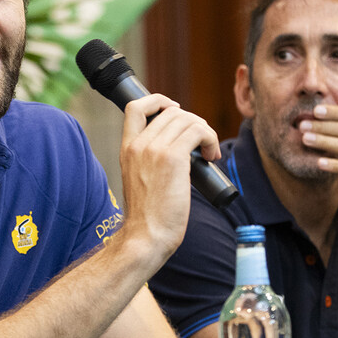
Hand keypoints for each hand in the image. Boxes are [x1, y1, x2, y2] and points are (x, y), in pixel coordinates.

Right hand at [116, 94, 220, 263]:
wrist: (146, 237)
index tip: (174, 111)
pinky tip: (210, 156)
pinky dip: (210, 139)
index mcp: (127, 149)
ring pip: (187, 118)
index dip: (159, 101)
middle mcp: (138, 145)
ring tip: (208, 153)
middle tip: (201, 145)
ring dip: (205, 132)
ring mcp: (154, 150)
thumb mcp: (140, 181)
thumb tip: (181, 150)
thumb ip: (151, 162)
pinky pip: (198, 131)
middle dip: (193, 123)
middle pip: (171, 111)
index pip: (136, 107)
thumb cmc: (148, 218)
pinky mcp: (173, 158)